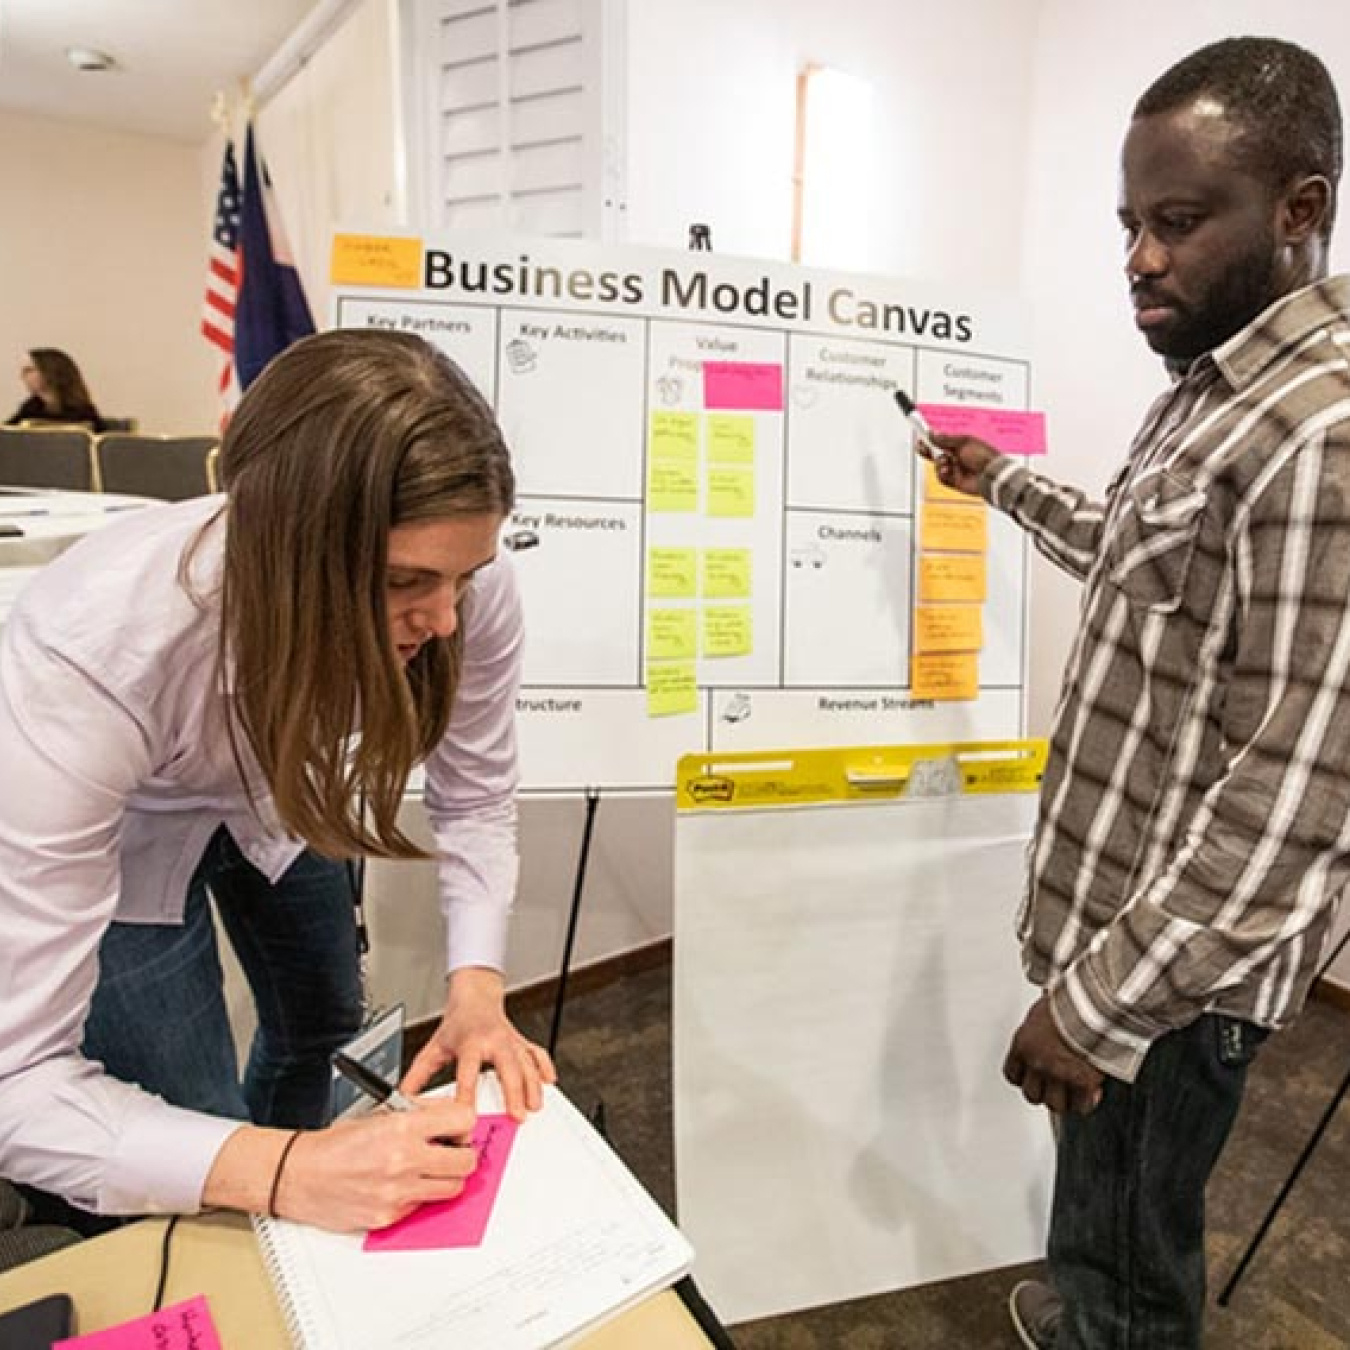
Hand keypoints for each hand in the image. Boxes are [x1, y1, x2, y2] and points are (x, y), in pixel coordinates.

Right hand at [276, 1097, 477, 1231]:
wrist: (300, 1174)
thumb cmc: (336, 1144)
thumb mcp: (381, 1112)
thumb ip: (421, 1110)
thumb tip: (452, 1113)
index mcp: (402, 1127)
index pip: (464, 1121)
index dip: (463, 1123)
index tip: (458, 1127)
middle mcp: (403, 1160)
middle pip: (467, 1161)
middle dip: (462, 1154)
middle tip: (451, 1150)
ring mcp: (398, 1191)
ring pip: (452, 1189)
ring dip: (446, 1178)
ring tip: (428, 1168)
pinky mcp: (390, 1216)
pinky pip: (423, 1206)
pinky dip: (420, 1195)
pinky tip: (403, 1183)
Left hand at [400, 966, 555, 1119]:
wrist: (476, 996)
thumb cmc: (458, 1023)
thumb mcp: (435, 1047)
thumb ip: (419, 1074)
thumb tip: (403, 1098)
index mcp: (470, 1043)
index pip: (468, 1071)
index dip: (467, 1094)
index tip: (468, 1115)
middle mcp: (493, 1041)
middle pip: (507, 1067)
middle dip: (513, 1091)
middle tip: (517, 1115)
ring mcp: (511, 1041)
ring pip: (527, 1063)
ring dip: (532, 1085)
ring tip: (535, 1107)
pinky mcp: (521, 1041)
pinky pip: (536, 1053)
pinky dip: (544, 1067)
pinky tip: (548, 1081)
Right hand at [921, 431, 999, 496]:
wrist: (990, 474)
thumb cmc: (982, 455)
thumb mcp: (963, 442)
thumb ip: (946, 439)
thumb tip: (931, 433)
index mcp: (960, 446)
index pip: (941, 442)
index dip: (931, 440)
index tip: (921, 436)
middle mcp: (956, 458)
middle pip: (936, 454)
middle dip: (928, 451)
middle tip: (921, 447)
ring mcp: (955, 470)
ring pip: (937, 466)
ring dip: (938, 463)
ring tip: (944, 462)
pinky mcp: (955, 482)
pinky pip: (941, 478)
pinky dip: (941, 474)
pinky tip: (946, 470)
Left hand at [1003, 996, 1104, 1114]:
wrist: (1092, 1006)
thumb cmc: (1068, 1002)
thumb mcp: (1042, 1012)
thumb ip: (1037, 1028)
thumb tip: (1041, 1025)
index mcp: (1023, 1045)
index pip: (1012, 1075)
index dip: (1024, 1078)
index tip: (1031, 1077)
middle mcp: (1037, 1063)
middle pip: (1032, 1094)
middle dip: (1044, 1091)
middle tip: (1055, 1085)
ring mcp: (1059, 1075)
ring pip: (1055, 1105)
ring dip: (1065, 1100)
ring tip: (1074, 1092)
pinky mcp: (1083, 1083)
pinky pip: (1081, 1106)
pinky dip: (1086, 1103)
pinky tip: (1091, 1094)